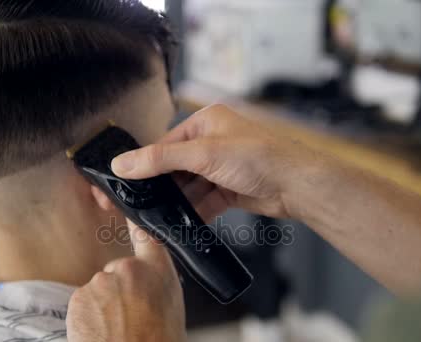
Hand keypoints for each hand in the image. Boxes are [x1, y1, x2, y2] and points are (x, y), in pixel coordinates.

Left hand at [66, 220, 185, 341]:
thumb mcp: (172, 308)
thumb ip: (157, 286)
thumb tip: (147, 285)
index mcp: (158, 271)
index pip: (146, 235)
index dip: (135, 222)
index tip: (126, 207)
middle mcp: (129, 269)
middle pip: (119, 270)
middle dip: (120, 290)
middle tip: (130, 317)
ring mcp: (102, 281)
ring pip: (100, 289)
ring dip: (103, 306)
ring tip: (118, 330)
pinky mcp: (80, 297)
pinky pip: (84, 303)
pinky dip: (88, 317)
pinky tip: (102, 333)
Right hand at [110, 104, 315, 219]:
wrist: (298, 186)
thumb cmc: (259, 157)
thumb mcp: (203, 155)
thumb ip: (160, 159)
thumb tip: (122, 162)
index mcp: (205, 122)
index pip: (164, 144)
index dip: (144, 165)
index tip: (123, 183)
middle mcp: (212, 142)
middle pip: (175, 168)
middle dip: (161, 188)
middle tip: (138, 206)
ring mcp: (221, 167)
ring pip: (189, 188)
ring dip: (177, 204)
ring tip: (158, 219)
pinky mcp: (229, 189)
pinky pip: (203, 201)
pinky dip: (194, 213)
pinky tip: (181, 224)